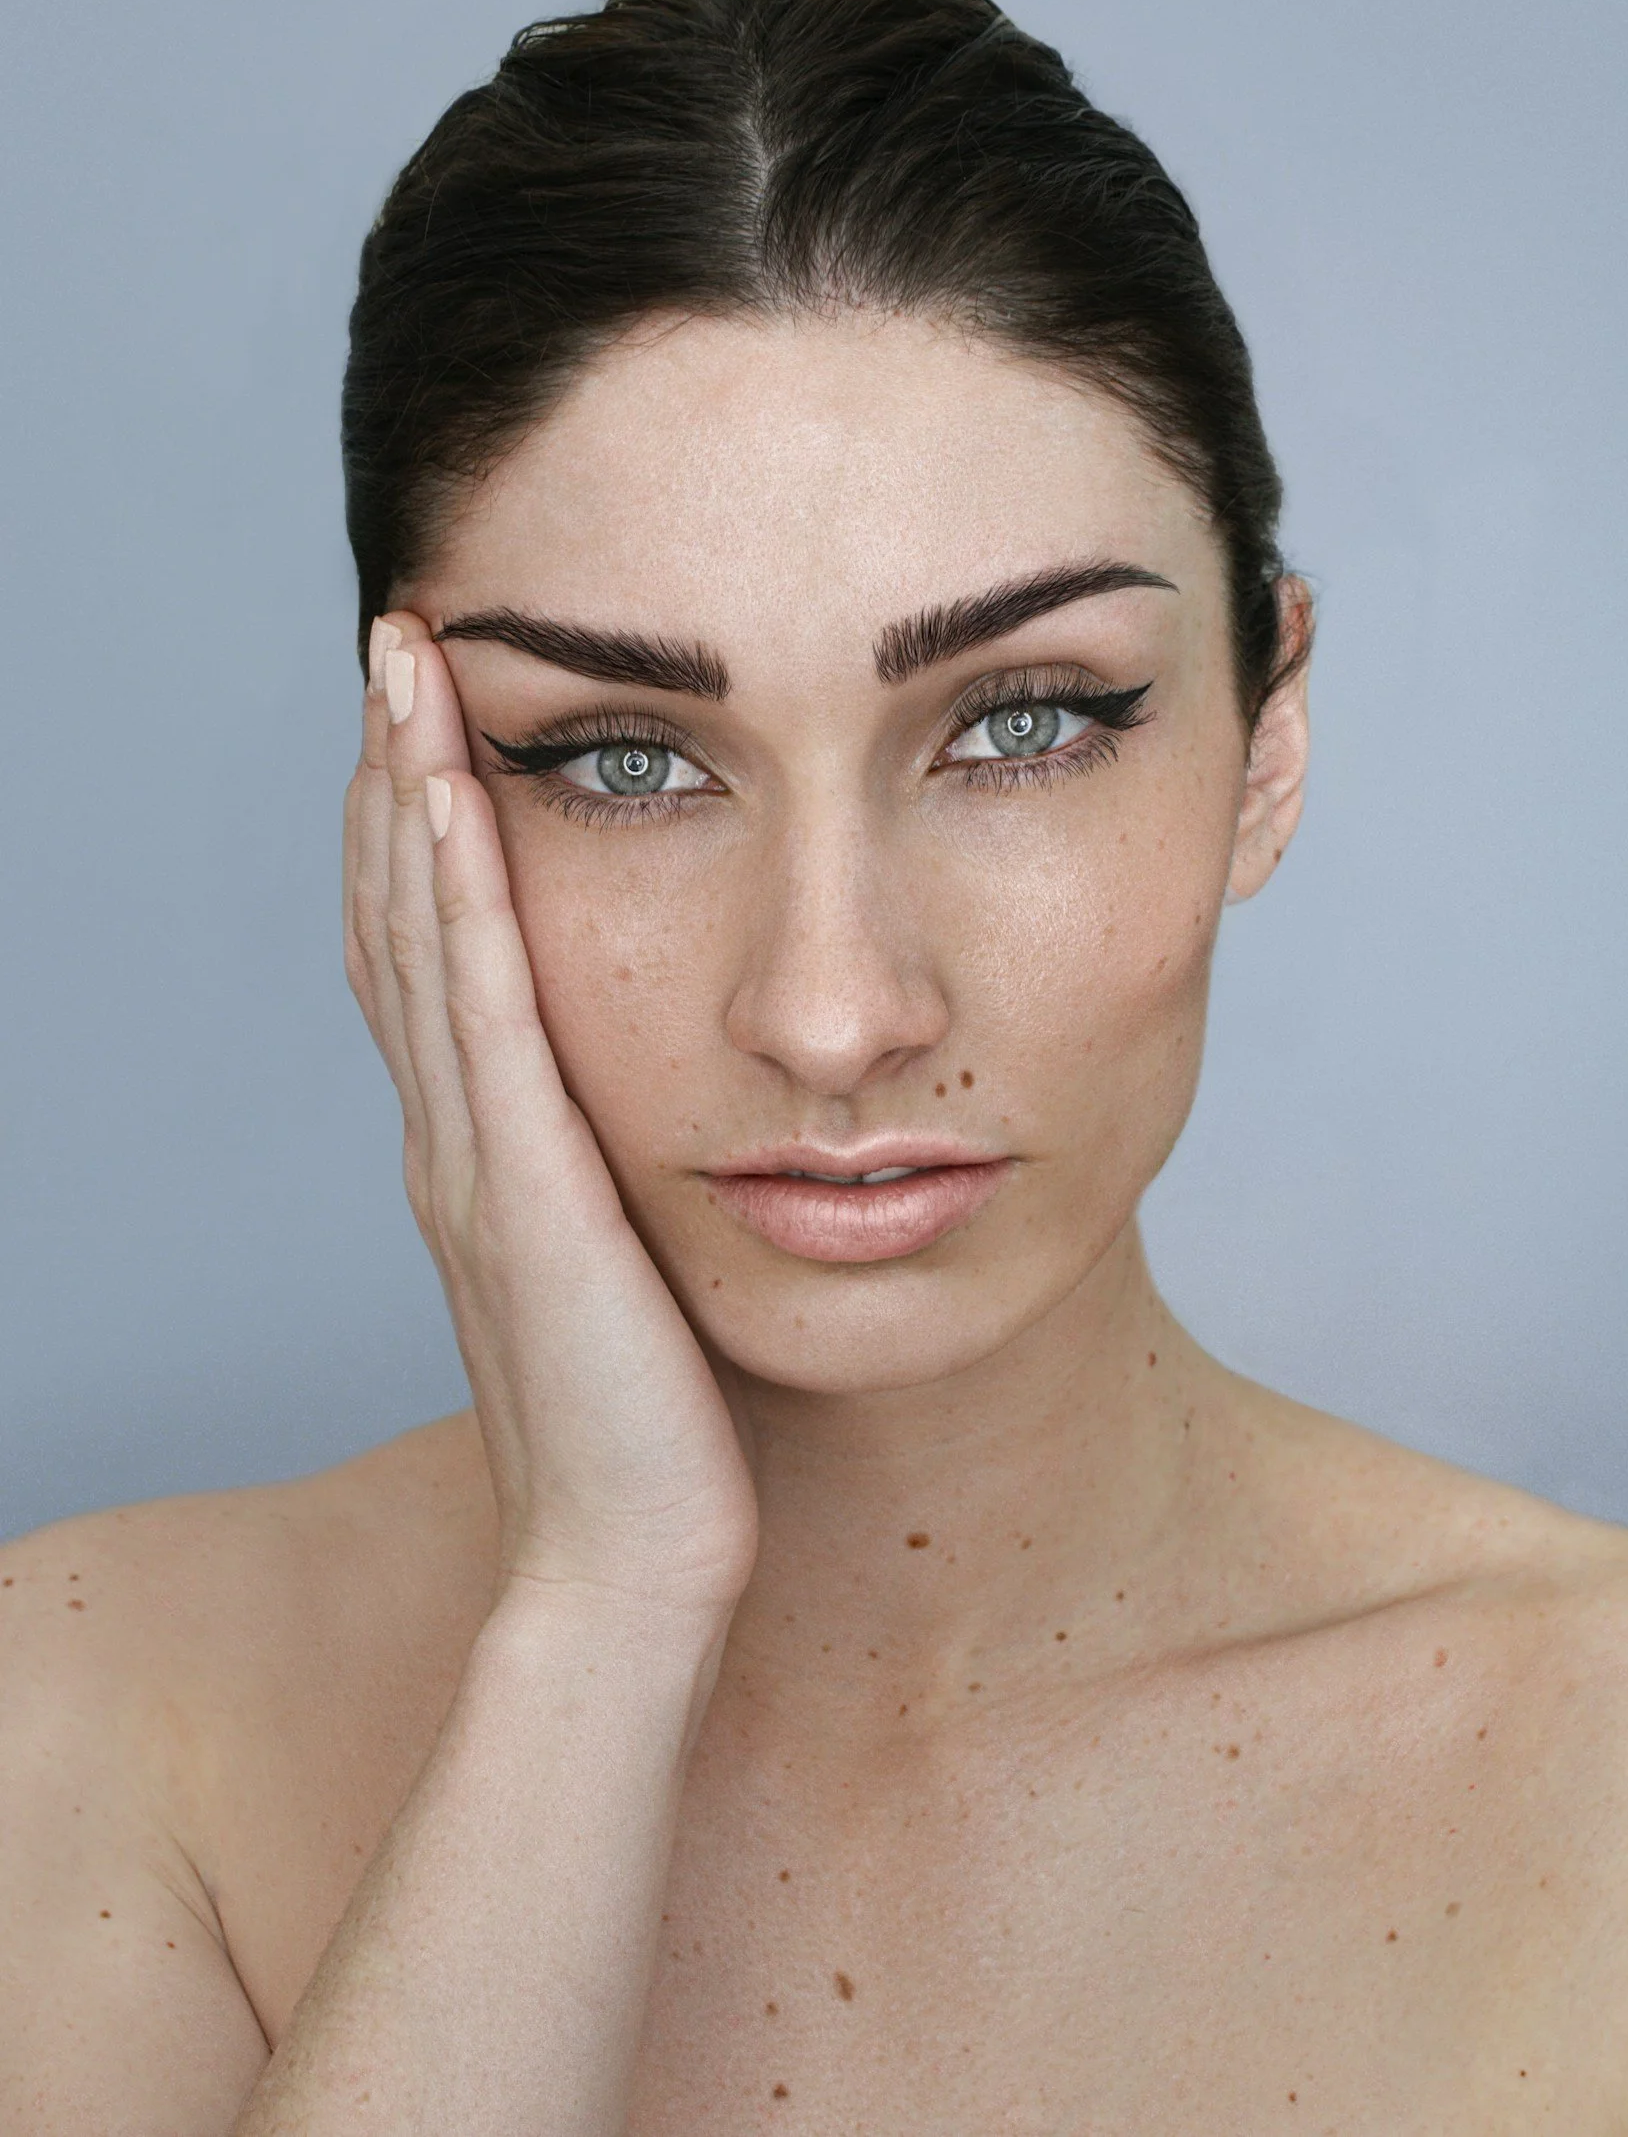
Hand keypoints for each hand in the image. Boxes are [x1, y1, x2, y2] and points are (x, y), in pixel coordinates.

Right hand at [343, 614, 758, 1617]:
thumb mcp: (630, 1257)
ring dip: (407, 789)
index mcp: (486, 1147)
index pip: (435, 948)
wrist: (631, 1563)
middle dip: (395, 767)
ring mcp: (479, 1157)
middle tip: (398, 635)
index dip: (417, 823)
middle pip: (404, 914)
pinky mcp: (528, 1187)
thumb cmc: (651, 1422)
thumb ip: (616, 1169)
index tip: (432, 705)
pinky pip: (485, 1010)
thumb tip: (661, 1091)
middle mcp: (460, 1134)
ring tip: (406, 662)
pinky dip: (458, 893)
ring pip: (425, 935)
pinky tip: (450, 793)